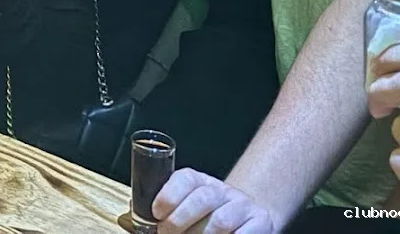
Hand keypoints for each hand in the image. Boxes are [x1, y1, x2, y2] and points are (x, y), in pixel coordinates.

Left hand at [154, 169, 275, 233]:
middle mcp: (222, 190)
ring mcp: (242, 205)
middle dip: (180, 220)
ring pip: (221, 221)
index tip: (157, 213)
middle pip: (203, 198)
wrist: (246, 216)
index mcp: (200, 181)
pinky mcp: (261, 221)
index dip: (169, 195)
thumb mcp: (188, 202)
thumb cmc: (207, 214)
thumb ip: (169, 206)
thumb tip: (138, 212)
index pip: (185, 179)